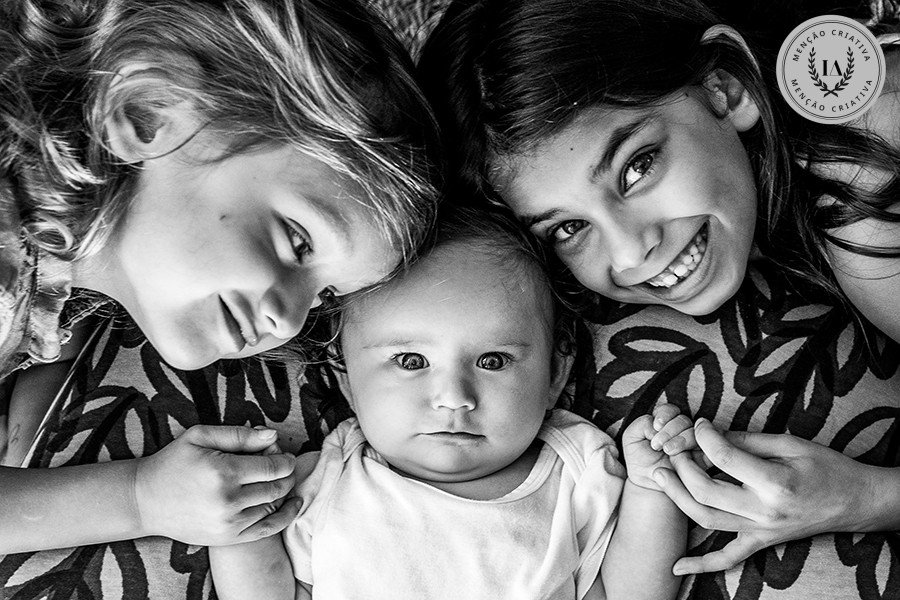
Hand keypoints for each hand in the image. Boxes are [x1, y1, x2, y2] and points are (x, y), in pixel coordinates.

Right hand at [134, 425, 300, 545]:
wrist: (144, 500)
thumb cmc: (173, 462)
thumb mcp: (200, 436)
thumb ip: (240, 435)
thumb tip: (274, 436)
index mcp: (223, 472)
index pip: (274, 466)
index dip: (285, 458)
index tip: (282, 454)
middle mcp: (228, 501)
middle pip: (278, 487)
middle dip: (287, 473)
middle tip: (280, 464)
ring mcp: (229, 524)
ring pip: (274, 506)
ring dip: (284, 491)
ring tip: (277, 479)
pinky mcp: (227, 538)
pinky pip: (267, 529)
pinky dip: (285, 516)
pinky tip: (294, 503)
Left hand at [621, 403, 695, 490]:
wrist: (648, 484)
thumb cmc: (639, 460)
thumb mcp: (631, 438)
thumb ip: (641, 423)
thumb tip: (658, 424)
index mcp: (664, 423)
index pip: (670, 410)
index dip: (664, 414)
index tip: (656, 426)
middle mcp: (680, 430)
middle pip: (682, 419)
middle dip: (669, 430)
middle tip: (656, 445)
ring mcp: (692, 443)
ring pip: (693, 431)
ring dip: (679, 439)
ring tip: (666, 451)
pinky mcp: (702, 455)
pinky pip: (703, 445)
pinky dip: (691, 447)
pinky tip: (678, 455)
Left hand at [653, 418, 886, 574]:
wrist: (856, 501)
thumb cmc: (826, 467)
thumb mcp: (790, 443)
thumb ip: (747, 440)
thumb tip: (711, 434)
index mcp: (774, 482)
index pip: (723, 457)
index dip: (704, 436)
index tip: (699, 424)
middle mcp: (764, 511)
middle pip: (706, 491)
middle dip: (681, 465)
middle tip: (672, 447)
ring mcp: (761, 531)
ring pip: (707, 520)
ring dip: (677, 498)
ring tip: (658, 476)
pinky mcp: (762, 542)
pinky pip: (728, 558)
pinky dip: (701, 565)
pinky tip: (676, 566)